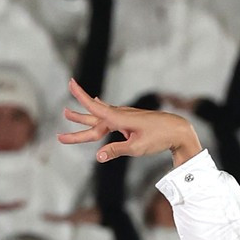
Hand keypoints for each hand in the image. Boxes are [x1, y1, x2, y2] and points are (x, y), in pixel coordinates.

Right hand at [60, 84, 200, 165]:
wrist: (177, 130)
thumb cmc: (159, 138)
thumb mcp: (137, 148)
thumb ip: (116, 151)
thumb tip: (97, 157)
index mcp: (119, 118)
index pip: (95, 107)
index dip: (81, 95)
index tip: (70, 82)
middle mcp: (120, 115)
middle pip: (93, 117)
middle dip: (77, 117)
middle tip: (62, 113)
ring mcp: (124, 117)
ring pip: (99, 117)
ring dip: (85, 117)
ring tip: (68, 113)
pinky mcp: (129, 120)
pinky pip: (109, 116)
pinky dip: (99, 113)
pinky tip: (97, 103)